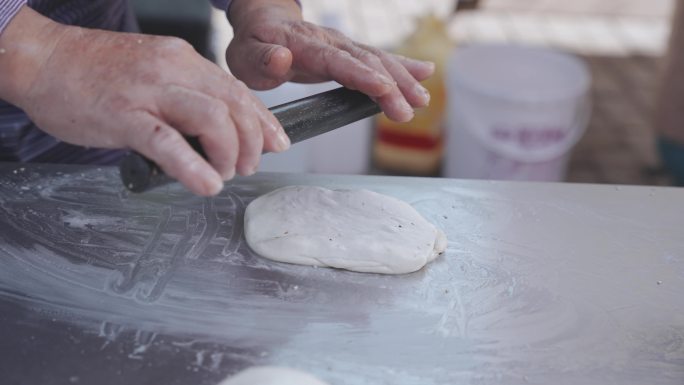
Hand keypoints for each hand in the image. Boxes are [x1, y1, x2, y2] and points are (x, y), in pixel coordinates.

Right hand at [0, 7, 289, 195]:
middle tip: (249, 166)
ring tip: (225, 173)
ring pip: (213, 119)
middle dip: (252, 142)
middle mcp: (173, 70)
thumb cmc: (96, 72)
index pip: (238, 91)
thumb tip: (217, 128)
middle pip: (235, 105)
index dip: (264, 121)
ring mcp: (149, 92)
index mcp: (184, 61)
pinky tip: (206, 184)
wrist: (43, 59)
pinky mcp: (124, 116)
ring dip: (229, 153)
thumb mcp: (154, 72)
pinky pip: (169, 142)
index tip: (277, 143)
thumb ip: (187, 95)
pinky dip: (194, 167)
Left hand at [226, 0, 434, 121]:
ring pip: (377, 59)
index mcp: (303, 44)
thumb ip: (263, 60)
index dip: (361, 74)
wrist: (262, 22)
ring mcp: (342, 45)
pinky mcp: (349, 53)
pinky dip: (402, 66)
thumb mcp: (244, 56)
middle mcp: (329, 41)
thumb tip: (282, 59)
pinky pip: (378, 59)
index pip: (336, 60)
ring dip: (402, 79)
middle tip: (412, 107)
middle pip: (365, 61)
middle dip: (391, 84)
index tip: (383, 88)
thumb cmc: (253, 45)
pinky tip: (425, 74)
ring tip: (422, 99)